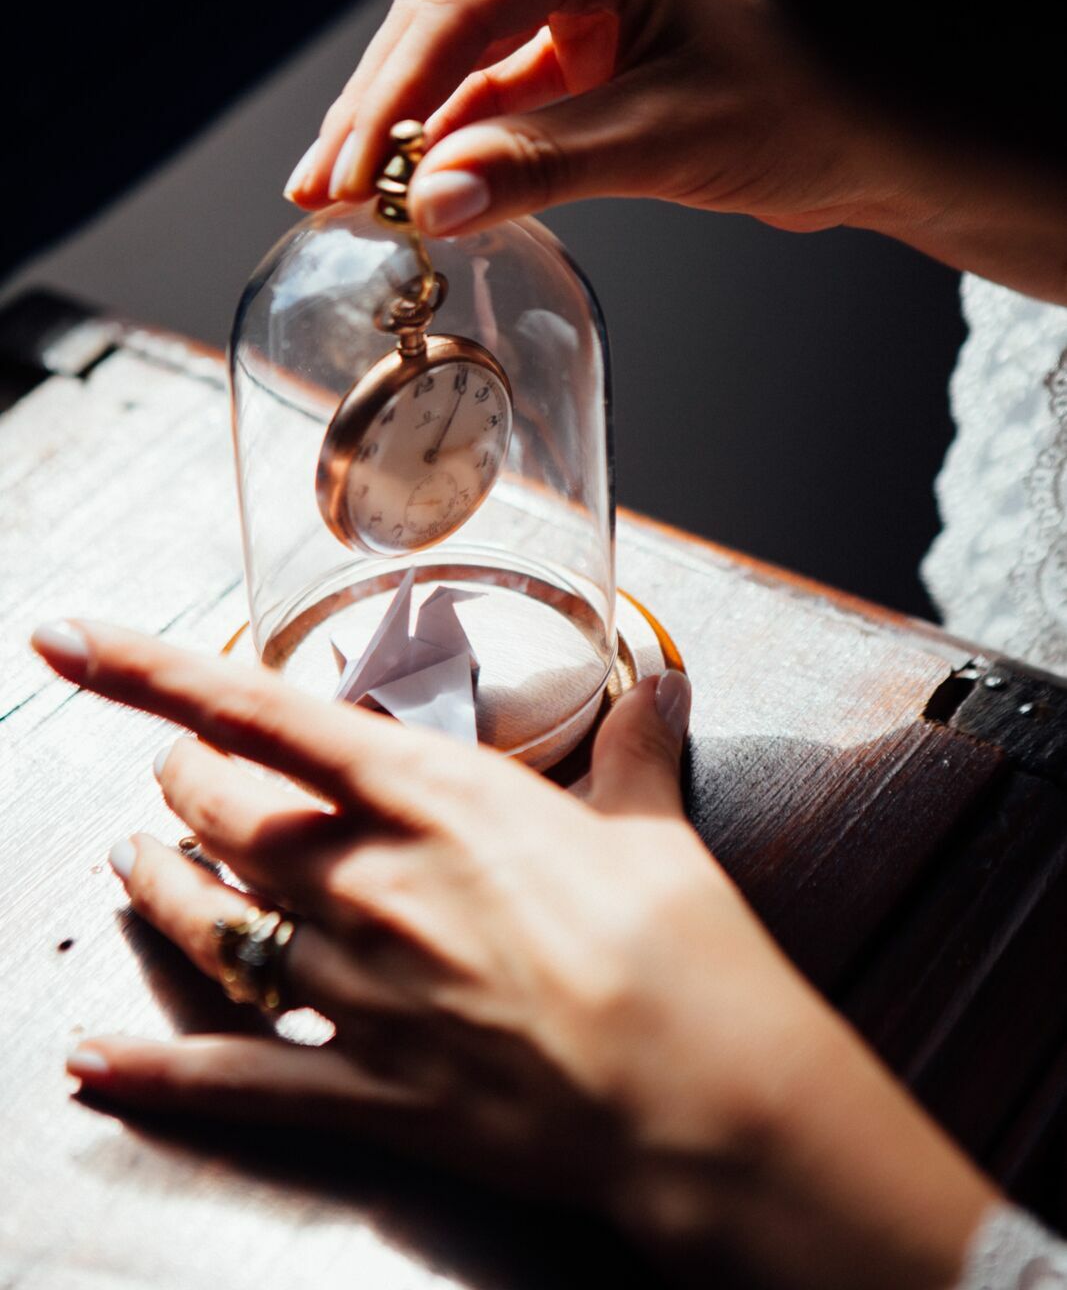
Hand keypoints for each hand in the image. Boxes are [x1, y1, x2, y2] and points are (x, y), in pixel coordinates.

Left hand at [35, 619, 995, 1288]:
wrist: (701, 1100)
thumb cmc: (682, 951)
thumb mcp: (653, 822)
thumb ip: (633, 742)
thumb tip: (655, 679)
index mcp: (433, 797)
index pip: (262, 713)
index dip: (151, 670)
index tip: (71, 639)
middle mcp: (369, 883)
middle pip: (222, 814)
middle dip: (180, 780)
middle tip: (174, 769)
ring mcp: (357, 989)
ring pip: (210, 924)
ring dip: (158, 886)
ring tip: (131, 860)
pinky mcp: (366, 1087)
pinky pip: (234, 1075)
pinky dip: (154, 1068)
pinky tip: (93, 1059)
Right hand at [283, 0, 1066, 304]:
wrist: (876, 142)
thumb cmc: (810, 115)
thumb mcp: (671, 141)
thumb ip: (544, 165)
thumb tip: (429, 202)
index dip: (393, 90)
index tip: (347, 172)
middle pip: (446, 15)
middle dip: (383, 108)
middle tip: (321, 188)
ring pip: (464, 52)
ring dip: (410, 127)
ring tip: (347, 196)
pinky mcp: (586, 40)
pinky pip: (501, 85)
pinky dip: (459, 138)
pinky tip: (416, 184)